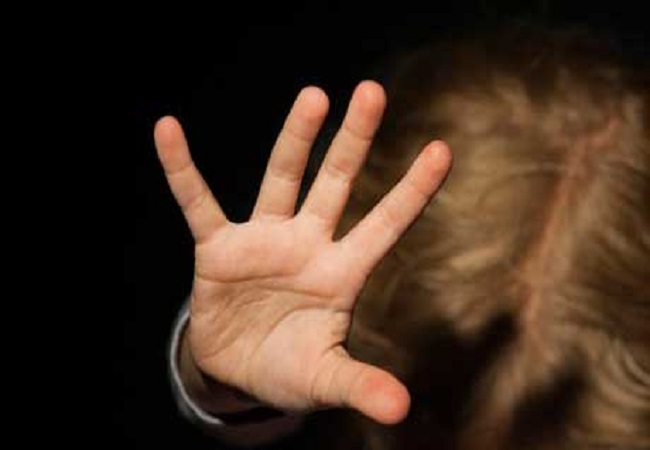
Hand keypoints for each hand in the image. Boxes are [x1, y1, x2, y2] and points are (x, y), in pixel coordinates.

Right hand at [154, 80, 451, 424]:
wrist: (237, 371)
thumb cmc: (290, 369)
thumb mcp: (325, 379)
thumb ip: (360, 384)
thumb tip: (401, 410)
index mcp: (340, 274)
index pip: (384, 225)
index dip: (412, 190)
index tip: (443, 150)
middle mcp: (307, 245)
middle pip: (336, 183)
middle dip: (355, 141)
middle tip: (373, 91)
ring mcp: (263, 241)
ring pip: (282, 179)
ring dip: (296, 139)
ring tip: (315, 96)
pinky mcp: (219, 249)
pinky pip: (198, 203)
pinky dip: (182, 170)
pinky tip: (168, 129)